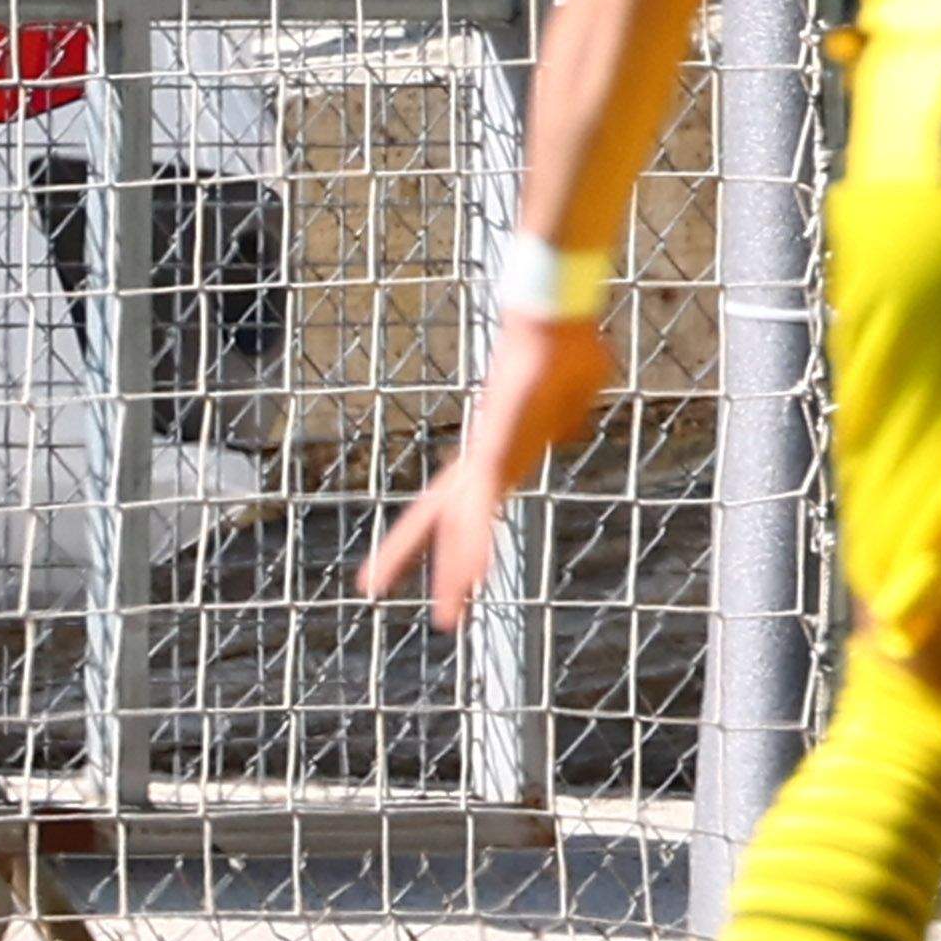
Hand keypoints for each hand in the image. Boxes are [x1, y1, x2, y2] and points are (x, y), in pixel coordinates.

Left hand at [355, 310, 616, 636]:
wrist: (552, 320)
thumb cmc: (566, 346)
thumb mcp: (572, 398)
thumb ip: (564, 417)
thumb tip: (566, 425)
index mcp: (493, 449)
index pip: (454, 496)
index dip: (436, 527)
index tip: (427, 554)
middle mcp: (480, 458)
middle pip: (433, 514)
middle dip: (402, 552)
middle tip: (368, 587)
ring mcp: (485, 457)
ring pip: (459, 527)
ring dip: (453, 573)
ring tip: (448, 620)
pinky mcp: (495, 455)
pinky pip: (482, 514)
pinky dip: (476, 548)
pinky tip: (475, 579)